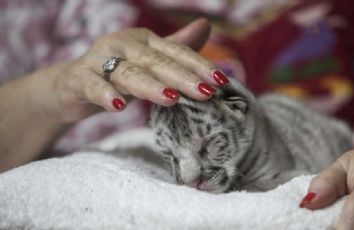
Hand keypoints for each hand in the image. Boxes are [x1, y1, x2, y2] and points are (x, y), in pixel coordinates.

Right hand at [43, 18, 227, 121]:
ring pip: (128, 73)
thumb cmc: (118, 73)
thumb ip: (175, 48)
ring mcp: (99, 59)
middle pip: (156, 62)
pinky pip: (92, 85)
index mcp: (144, 41)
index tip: (221, 81)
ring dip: (150, 86)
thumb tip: (205, 26)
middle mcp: (123, 45)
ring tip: (171, 98)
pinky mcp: (79, 78)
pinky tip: (118, 106)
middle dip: (182, 77)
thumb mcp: (148, 62)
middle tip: (206, 92)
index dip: (199, 65)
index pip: (176, 52)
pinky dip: (105, 94)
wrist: (71, 85)